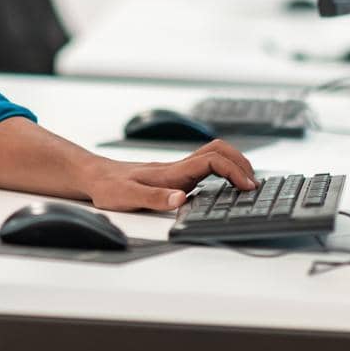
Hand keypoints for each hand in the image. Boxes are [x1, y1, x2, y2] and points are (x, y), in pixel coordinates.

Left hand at [82, 139, 256, 211]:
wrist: (94, 176)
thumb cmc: (108, 187)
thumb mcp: (127, 197)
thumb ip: (154, 198)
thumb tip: (180, 199)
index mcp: (172, 172)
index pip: (212, 161)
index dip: (234, 171)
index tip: (248, 186)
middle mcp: (178, 168)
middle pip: (218, 151)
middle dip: (241, 163)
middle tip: (255, 183)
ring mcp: (177, 170)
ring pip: (214, 156)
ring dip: (234, 164)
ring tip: (249, 183)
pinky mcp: (174, 175)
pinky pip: (206, 166)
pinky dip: (223, 171)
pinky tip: (226, 186)